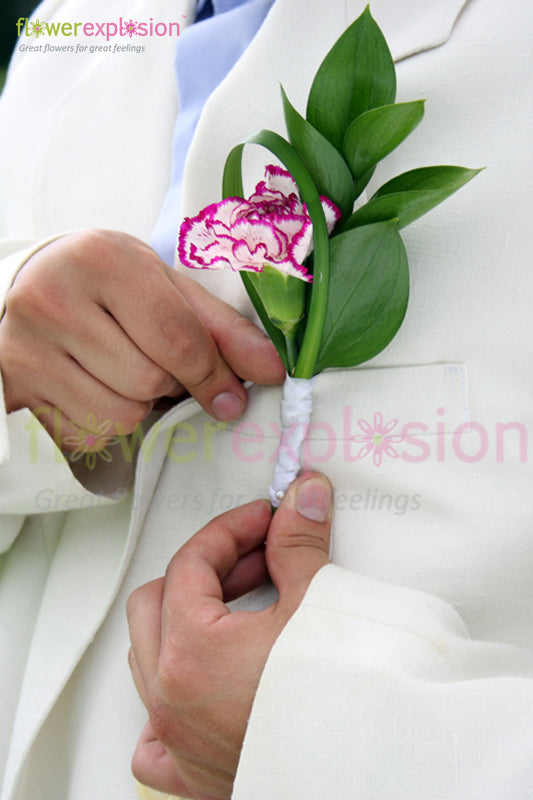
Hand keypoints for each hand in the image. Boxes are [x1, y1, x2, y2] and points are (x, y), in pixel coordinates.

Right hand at [0, 230, 284, 447]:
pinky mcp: (17, 388)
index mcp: (103, 260)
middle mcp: (53, 299)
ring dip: (138, 405)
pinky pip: (88, 435)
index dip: (212, 373)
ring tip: (122, 371)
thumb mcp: (167, 288)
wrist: (33, 285)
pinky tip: (94, 388)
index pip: (176, 337)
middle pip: (149, 381)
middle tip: (153, 359)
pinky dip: (106, 423)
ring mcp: (27, 348)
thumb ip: (221, 329)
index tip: (230, 393)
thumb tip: (273, 371)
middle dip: (168, 382)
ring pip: (119, 416)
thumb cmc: (111, 284)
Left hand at [127, 472, 332, 799]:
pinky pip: (153, 735)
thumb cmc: (343, 704)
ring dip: (187, 622)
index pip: (190, 563)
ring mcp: (176, 739)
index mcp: (191, 652)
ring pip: (148, 657)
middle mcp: (170, 698)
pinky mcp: (192, 774)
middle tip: (257, 559)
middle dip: (206, 569)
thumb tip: (302, 498)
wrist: (373, 772)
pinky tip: (205, 685)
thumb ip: (299, 543)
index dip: (230, 529)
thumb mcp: (320, 606)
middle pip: (157, 602)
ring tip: (241, 609)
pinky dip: (170, 699)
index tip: (263, 519)